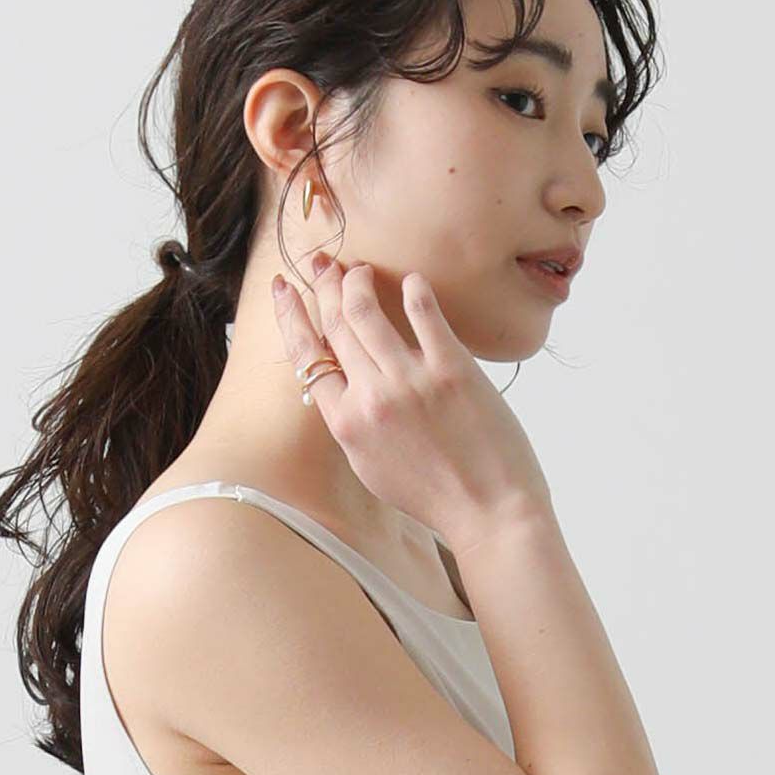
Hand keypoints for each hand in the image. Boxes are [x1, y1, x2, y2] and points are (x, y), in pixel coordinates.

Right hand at [271, 253, 555, 551]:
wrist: (488, 512)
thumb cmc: (435, 497)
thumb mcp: (373, 469)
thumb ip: (354, 426)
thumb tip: (343, 390)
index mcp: (346, 425)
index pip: (307, 357)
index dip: (292, 316)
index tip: (285, 288)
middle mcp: (371, 398)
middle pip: (334, 325)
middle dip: (324, 285)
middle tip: (324, 262)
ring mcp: (410, 381)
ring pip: (366, 311)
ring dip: (358, 280)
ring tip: (362, 269)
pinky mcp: (451, 369)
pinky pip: (424, 314)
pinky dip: (414, 290)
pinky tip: (413, 280)